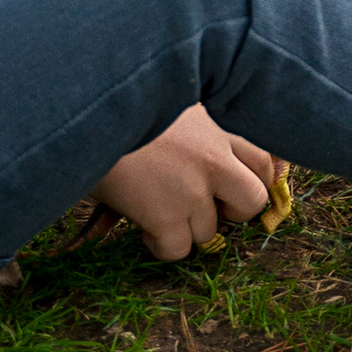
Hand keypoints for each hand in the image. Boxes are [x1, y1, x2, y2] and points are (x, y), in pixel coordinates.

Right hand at [89, 103, 275, 259]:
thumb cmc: (122, 102)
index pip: (264, 159)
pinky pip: (178, 250)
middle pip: (254, 200)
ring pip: (209, 231)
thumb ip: (197, 126)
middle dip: (234, 212)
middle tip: (204, 206)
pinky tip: (143, 227)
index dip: (252, 179)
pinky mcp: (166, 216)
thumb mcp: (173, 101)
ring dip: (185, 227)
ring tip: (157, 209)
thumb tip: (203, 160)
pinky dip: (161, 246)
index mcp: (219, 124)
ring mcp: (193, 189)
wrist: (87, 114)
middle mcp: (215, 157)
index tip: (232, 188)